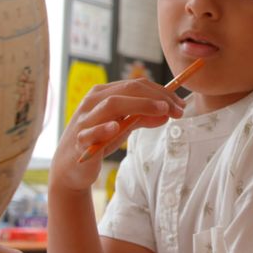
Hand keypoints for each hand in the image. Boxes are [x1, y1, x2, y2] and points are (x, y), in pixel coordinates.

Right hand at [50, 78, 184, 192]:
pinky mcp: (79, 140)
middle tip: (178, 110)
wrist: (71, 167)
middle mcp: (93, 101)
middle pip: (128, 90)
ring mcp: (84, 119)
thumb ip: (143, 118)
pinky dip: (103, 128)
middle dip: (157, 98)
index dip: (161, 92)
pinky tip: (116, 127)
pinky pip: (90, 132)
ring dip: (139, 106)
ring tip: (161, 111)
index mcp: (104, 93)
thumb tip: (168, 113)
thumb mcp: (124, 126)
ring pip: (111, 104)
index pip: (137, 85)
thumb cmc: (99, 139)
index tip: (181, 104)